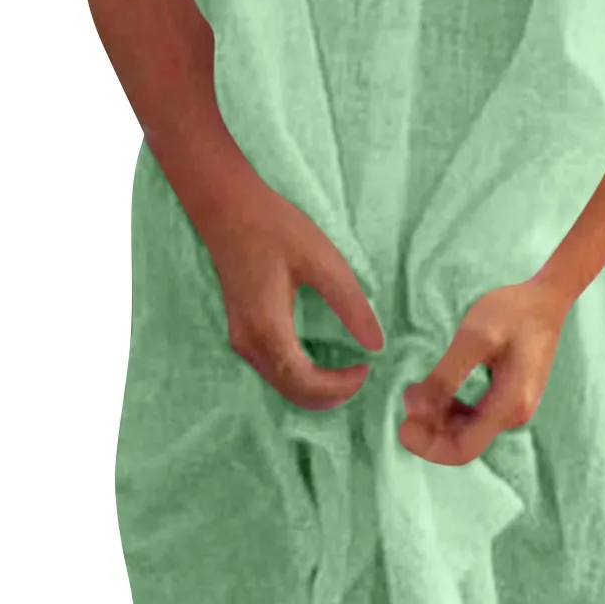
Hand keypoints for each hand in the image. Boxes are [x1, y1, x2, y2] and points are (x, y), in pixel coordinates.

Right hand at [194, 174, 384, 410]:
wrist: (228, 208)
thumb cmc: (276, 229)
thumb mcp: (322, 260)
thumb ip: (350, 304)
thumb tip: (376, 344)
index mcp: (268, 327)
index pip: (305, 382)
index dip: (339, 387)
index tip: (367, 366)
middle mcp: (249, 343)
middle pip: (291, 392)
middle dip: (330, 394)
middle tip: (361, 373)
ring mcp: (240, 339)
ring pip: (280, 385)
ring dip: (314, 388)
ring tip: (346, 370)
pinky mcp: (240, 331)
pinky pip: (272, 370)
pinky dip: (299, 377)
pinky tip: (320, 361)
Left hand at [398, 278, 572, 464]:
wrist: (545, 300)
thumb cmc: (512, 313)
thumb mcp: (473, 338)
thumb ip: (445, 376)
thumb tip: (415, 408)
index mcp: (508, 406)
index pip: (462, 449)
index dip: (427, 446)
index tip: (403, 424)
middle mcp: (514, 415)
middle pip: (463, 443)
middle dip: (429, 430)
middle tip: (406, 400)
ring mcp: (513, 408)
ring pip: (467, 431)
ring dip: (437, 419)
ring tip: (416, 391)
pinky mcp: (510, 397)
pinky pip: (475, 417)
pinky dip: (451, 410)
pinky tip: (436, 390)